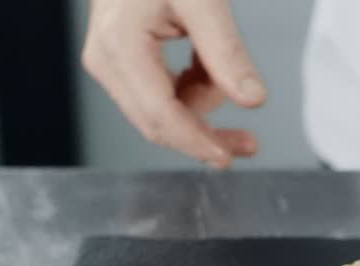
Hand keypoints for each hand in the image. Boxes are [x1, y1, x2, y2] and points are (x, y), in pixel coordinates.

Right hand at [81, 0, 266, 168]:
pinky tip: (207, 71)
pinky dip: (191, 88)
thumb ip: (227, 53)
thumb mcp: (204, 1)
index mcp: (120, 45)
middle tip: (249, 142)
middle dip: (204, 133)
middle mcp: (107, 59)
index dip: (196, 142)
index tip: (228, 156)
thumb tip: (252, 100)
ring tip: (221, 68)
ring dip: (201, 100)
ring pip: (162, 110)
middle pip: (157, 122)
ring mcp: (110, 62)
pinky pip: (161, 93)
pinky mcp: (121, 62)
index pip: (159, 114)